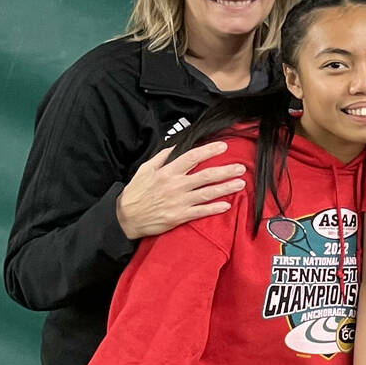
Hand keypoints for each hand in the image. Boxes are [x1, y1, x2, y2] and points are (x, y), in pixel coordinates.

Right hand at [115, 141, 244, 239]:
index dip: (209, 151)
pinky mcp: (180, 216)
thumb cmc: (135, 193)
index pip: (192, 157)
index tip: (223, 146)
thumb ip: (160, 158)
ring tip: (240, 183)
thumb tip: (174, 147)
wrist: (125, 218)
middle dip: (225, 171)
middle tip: (241, 167)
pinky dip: (215, 208)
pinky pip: (201, 212)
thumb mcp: (144, 170)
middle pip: (205, 176)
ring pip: (207, 193)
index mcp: (167, 172)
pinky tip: (227, 205)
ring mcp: (179, 202)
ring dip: (226, 188)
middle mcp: (175, 186)